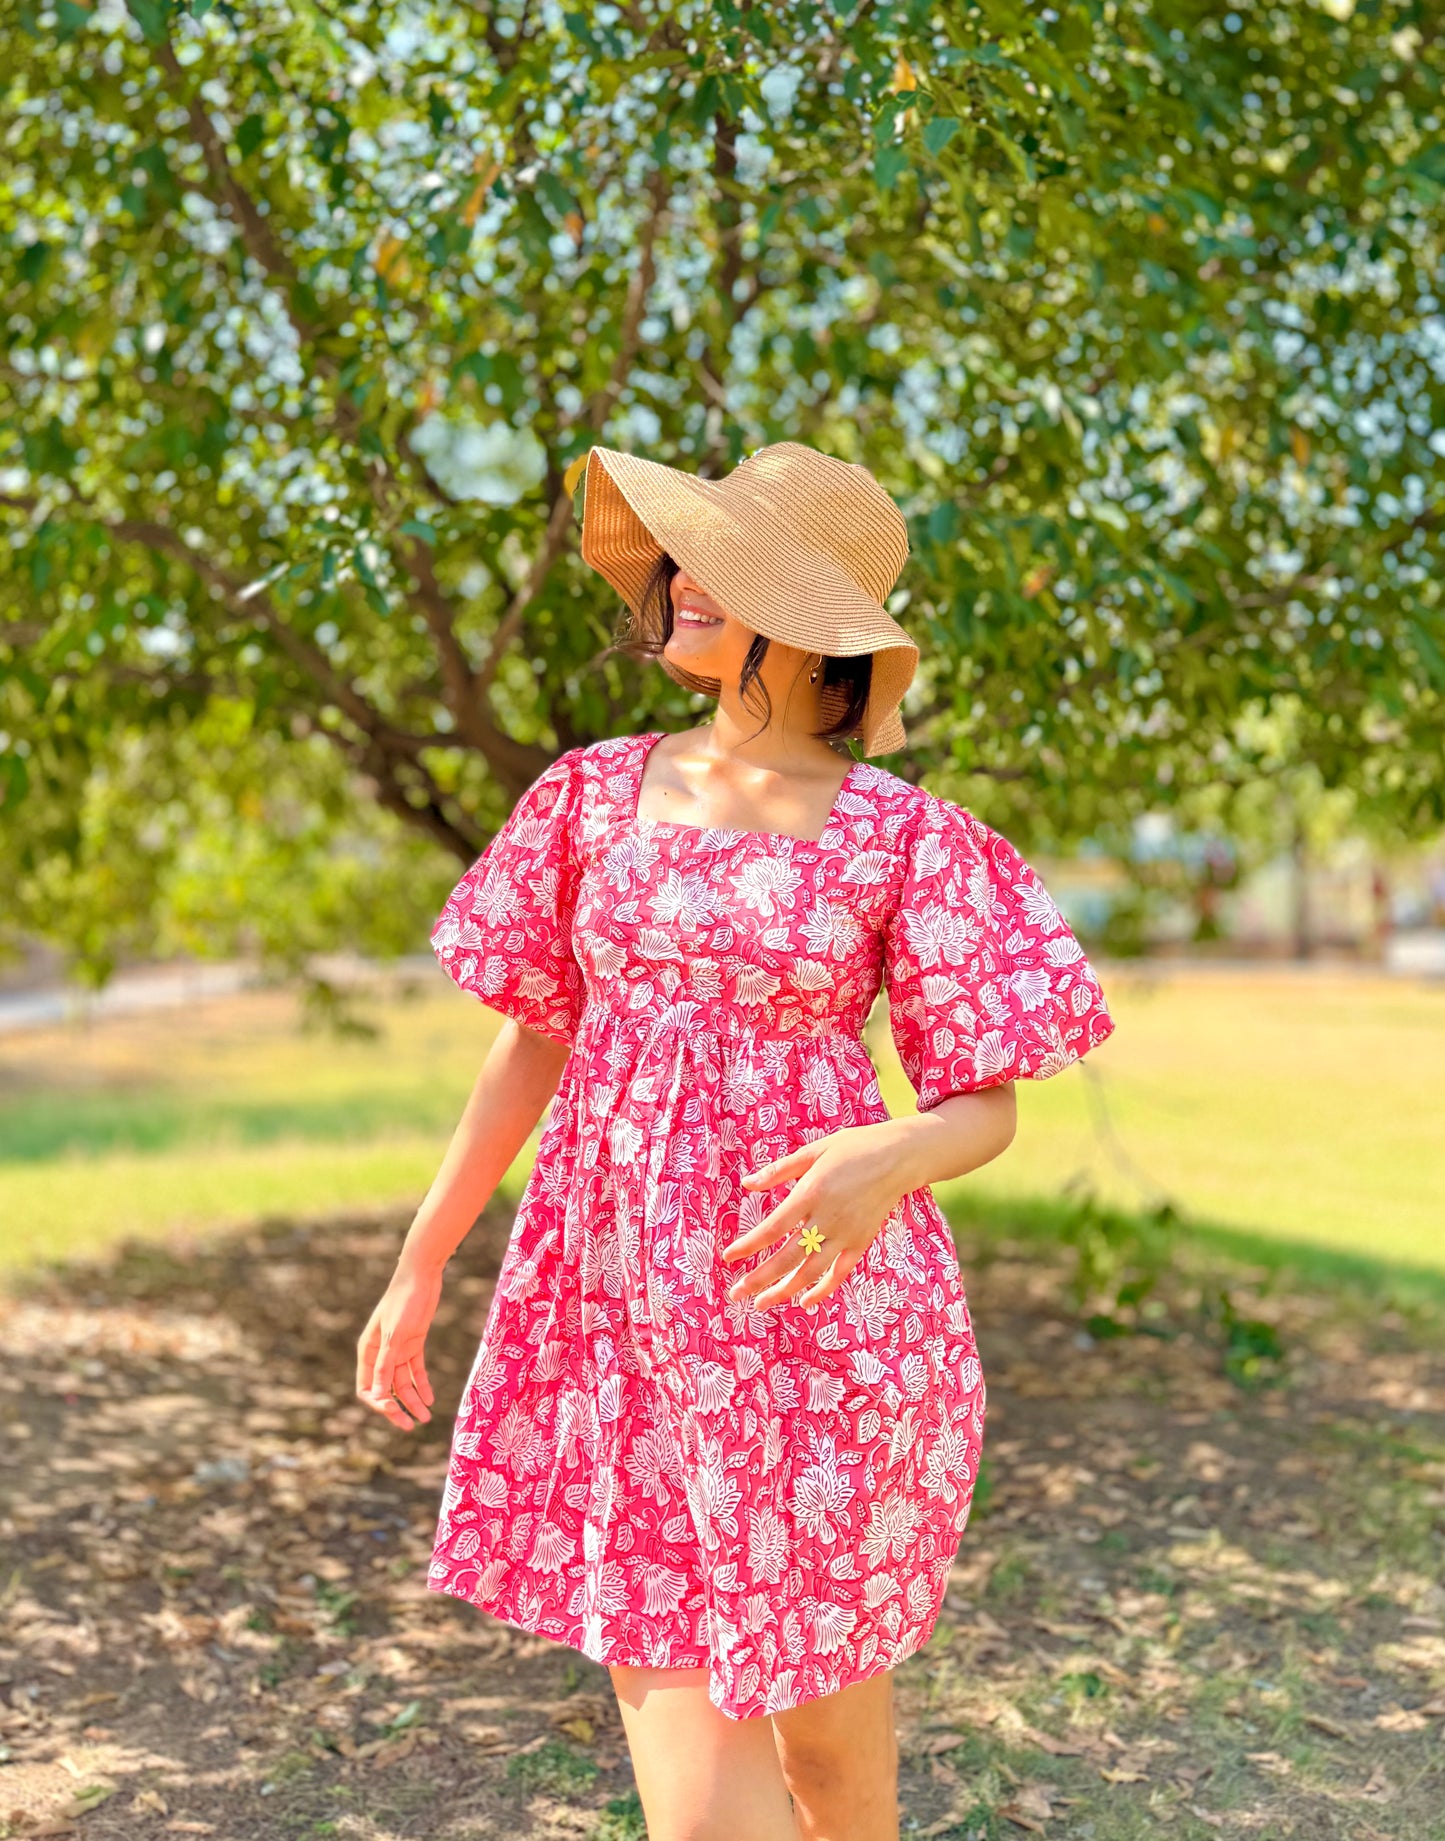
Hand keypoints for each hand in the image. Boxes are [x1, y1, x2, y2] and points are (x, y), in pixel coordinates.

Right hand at [355, 1259, 442, 1429]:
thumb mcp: (394, 1335)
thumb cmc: (403, 1302)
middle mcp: (380, 1354)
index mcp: (368, 1351)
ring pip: (403, 1383)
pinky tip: (431, 1398)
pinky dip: (423, 1385)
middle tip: (411, 1426)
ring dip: (413, 1400)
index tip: (394, 1409)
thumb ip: (385, 1364)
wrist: (422, 1276)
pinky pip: (416, 1371)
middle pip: (385, 1389)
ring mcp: (398, 1350)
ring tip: (426, 1417)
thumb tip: (377, 1394)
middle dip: (396, 1408)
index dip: (378, 1403)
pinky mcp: (414, 1344)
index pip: (366, 1388)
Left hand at [720, 1123, 916, 1311]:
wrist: (900, 1157)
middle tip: (736, 1293)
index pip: (773, 1228)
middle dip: (760, 1278)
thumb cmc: (854, 1148)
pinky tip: (804, 1301)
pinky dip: (823, 1289)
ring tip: (761, 1303)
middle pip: (788, 1257)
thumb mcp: (814, 1151)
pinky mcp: (861, 1241)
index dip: (749, 1246)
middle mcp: (827, 1218)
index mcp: (811, 1193)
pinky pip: (840, 1272)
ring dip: (784, 1290)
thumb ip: (779, 1170)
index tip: (728, 1257)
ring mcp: (846, 1234)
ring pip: (811, 1271)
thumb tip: (746, 1184)